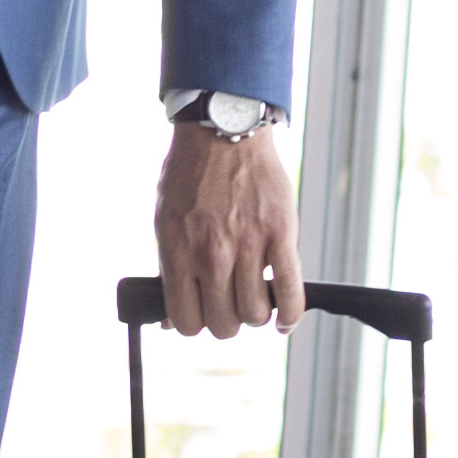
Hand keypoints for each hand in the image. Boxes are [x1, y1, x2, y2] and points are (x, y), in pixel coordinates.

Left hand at [153, 120, 304, 337]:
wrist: (222, 133)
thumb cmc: (190, 178)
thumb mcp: (165, 223)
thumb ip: (169, 271)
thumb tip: (169, 321)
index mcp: (178, 253)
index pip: (185, 322)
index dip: (195, 323)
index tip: (202, 313)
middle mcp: (212, 255)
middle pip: (224, 325)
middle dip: (227, 321)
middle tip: (230, 304)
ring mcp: (248, 246)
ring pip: (256, 314)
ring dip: (257, 314)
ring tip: (254, 297)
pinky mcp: (281, 235)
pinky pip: (292, 292)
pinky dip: (291, 315)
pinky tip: (284, 319)